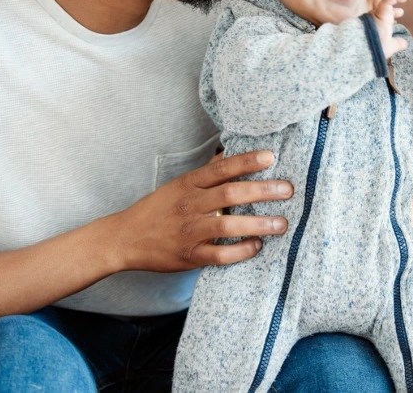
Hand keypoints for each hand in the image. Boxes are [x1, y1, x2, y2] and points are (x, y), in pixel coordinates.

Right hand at [109, 150, 292, 272]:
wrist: (124, 238)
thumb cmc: (156, 209)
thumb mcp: (177, 185)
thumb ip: (205, 174)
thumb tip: (232, 155)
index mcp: (188, 184)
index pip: (221, 168)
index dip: (247, 161)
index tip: (271, 156)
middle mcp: (190, 205)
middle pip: (231, 194)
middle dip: (263, 191)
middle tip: (288, 190)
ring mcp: (189, 231)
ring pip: (229, 226)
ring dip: (259, 224)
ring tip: (282, 223)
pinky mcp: (189, 256)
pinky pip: (220, 255)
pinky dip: (241, 251)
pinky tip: (257, 246)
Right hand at [371, 0, 408, 59]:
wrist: (366, 51)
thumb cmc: (374, 51)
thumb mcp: (389, 47)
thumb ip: (396, 43)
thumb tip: (404, 43)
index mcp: (375, 25)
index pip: (382, 14)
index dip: (393, 12)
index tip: (401, 12)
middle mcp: (373, 17)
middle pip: (381, 1)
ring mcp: (375, 13)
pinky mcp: (379, 12)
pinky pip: (387, 0)